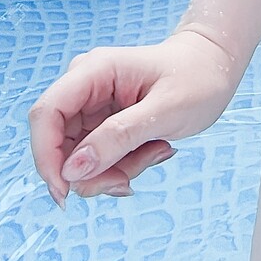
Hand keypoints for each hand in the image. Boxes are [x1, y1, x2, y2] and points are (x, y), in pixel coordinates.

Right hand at [27, 27, 240, 207]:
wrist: (215, 66)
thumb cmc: (198, 77)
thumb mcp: (165, 111)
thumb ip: (118, 138)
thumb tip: (71, 171)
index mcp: (94, 71)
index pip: (46, 114)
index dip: (46, 157)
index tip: (65, 194)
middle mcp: (85, 87)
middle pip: (60, 146)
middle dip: (92, 173)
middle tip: (131, 179)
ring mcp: (92, 107)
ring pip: (79, 160)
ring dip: (115, 170)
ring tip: (156, 151)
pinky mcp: (102, 124)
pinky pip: (98, 160)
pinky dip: (122, 167)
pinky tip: (153, 150)